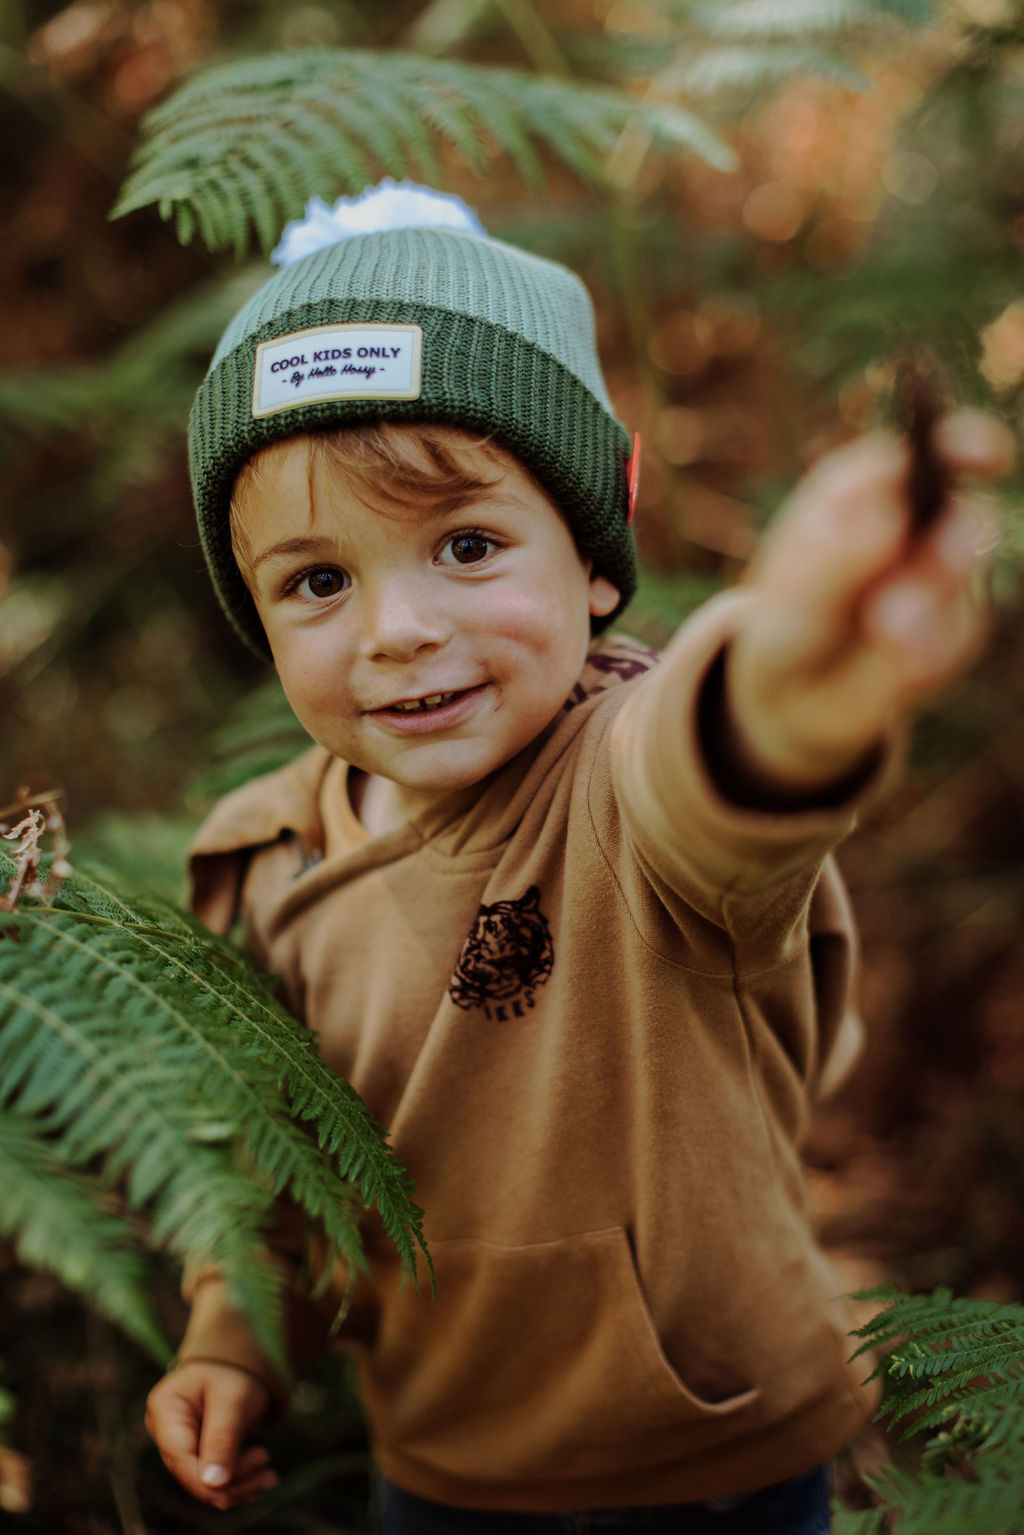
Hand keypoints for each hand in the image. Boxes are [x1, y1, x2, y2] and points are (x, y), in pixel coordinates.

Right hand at [145, 1360, 277, 1510]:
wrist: (238, 1368)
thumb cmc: (234, 1374)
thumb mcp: (234, 1400)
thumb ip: (222, 1439)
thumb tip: (213, 1485)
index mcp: (165, 1407)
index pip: (181, 1456)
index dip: (212, 1478)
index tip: (256, 1471)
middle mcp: (162, 1430)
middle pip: (192, 1474)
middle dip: (234, 1480)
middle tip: (270, 1469)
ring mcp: (174, 1446)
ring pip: (203, 1484)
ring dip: (239, 1486)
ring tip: (270, 1475)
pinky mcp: (189, 1458)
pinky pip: (210, 1483)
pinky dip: (237, 1485)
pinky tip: (260, 1480)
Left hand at [723, 410, 1013, 799]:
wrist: (794, 694)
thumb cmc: (788, 620)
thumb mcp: (794, 591)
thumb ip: (836, 557)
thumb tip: (889, 518)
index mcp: (876, 490)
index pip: (933, 450)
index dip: (965, 445)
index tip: (983, 456)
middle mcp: (921, 526)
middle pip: (962, 518)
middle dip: (946, 550)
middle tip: (906, 582)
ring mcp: (944, 578)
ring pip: (961, 584)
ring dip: (923, 612)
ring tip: (882, 630)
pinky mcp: (956, 632)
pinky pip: (957, 639)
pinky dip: (924, 654)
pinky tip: (893, 663)